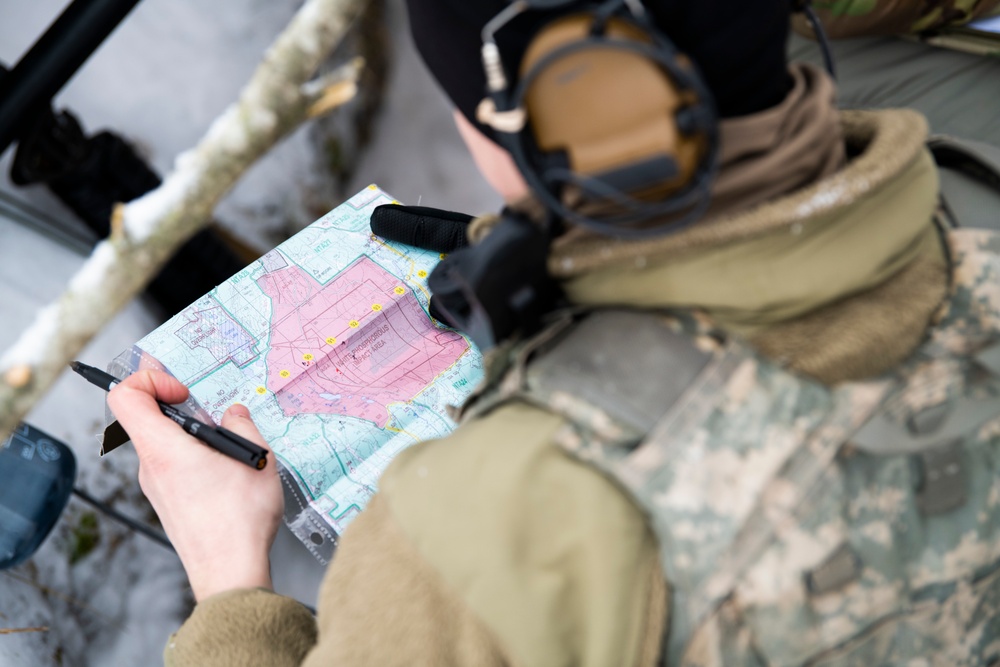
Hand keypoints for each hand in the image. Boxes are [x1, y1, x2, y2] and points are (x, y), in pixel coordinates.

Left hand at [108, 370, 283, 601]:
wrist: (230, 572)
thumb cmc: (239, 521)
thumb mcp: (255, 458)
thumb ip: (242, 426)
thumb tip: (234, 415)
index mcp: (164, 450)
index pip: (125, 396)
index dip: (150, 380)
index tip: (183, 391)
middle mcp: (151, 467)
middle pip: (144, 417)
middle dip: (178, 404)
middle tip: (210, 408)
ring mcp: (156, 487)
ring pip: (161, 442)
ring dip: (190, 433)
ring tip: (226, 445)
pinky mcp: (167, 501)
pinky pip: (171, 464)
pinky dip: (192, 455)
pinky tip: (225, 469)